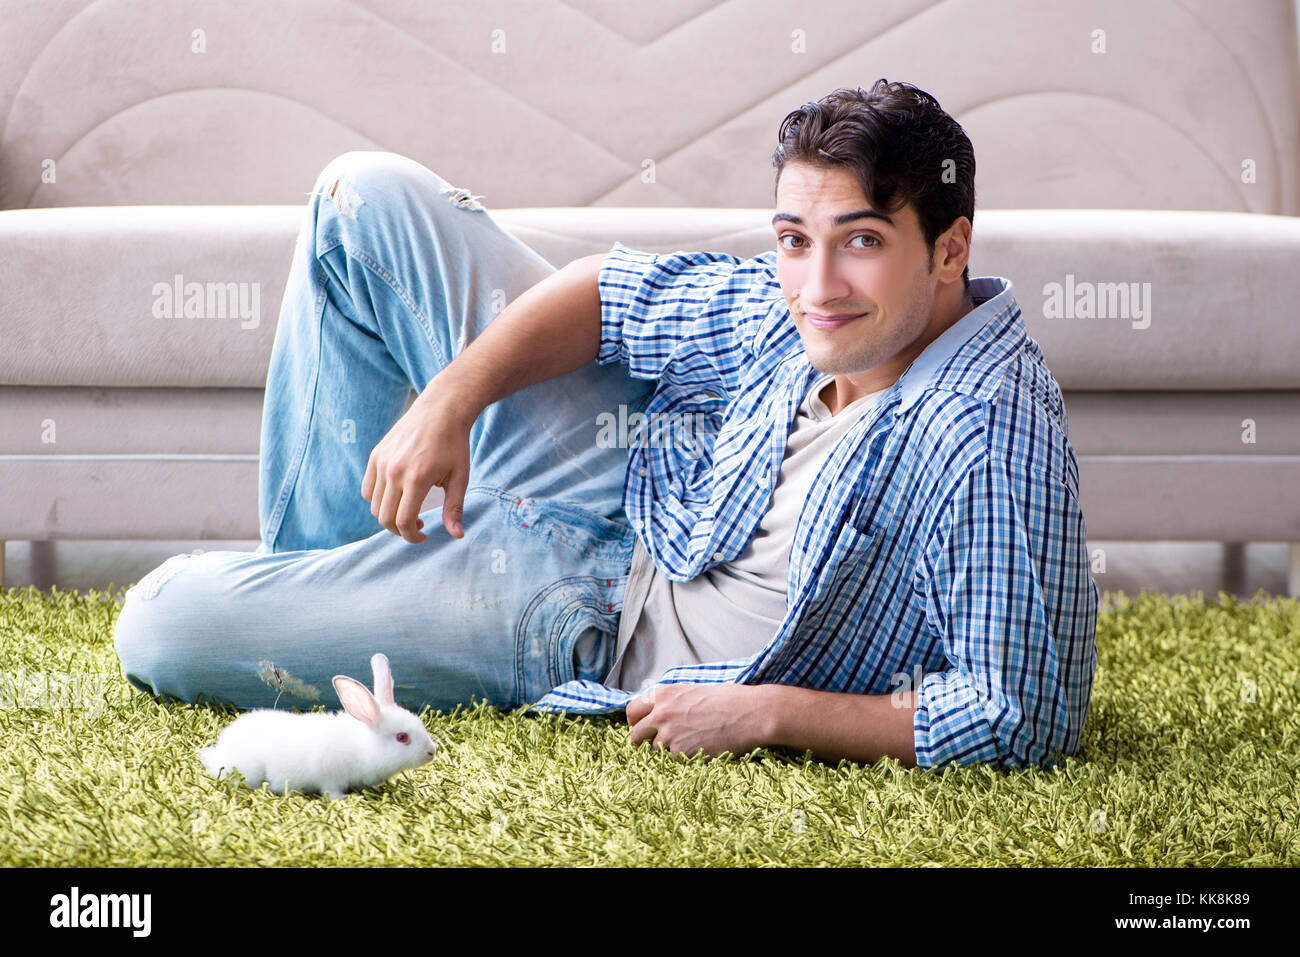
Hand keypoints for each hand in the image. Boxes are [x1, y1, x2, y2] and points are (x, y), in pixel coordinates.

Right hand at [361, 386, 475, 542]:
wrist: (441, 409)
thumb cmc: (454, 444)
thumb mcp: (461, 478)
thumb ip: (455, 509)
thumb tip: (457, 536)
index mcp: (416, 479)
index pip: (403, 521)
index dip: (412, 537)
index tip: (424, 536)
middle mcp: (394, 471)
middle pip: (384, 517)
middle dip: (400, 530)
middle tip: (418, 526)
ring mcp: (382, 462)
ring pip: (374, 505)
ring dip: (389, 516)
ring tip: (409, 511)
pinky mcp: (376, 455)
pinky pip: (368, 488)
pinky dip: (378, 500)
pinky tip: (397, 496)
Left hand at [625, 683, 771, 758]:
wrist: (750, 714)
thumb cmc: (728, 700)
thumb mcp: (694, 690)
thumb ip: (672, 701)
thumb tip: (658, 712)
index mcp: (664, 694)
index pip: (632, 711)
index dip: (636, 721)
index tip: (641, 728)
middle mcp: (661, 713)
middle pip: (636, 735)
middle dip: (643, 741)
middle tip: (657, 744)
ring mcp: (669, 735)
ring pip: (653, 751)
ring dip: (665, 751)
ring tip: (687, 745)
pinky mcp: (681, 753)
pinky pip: (672, 761)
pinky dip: (682, 759)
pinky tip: (698, 750)